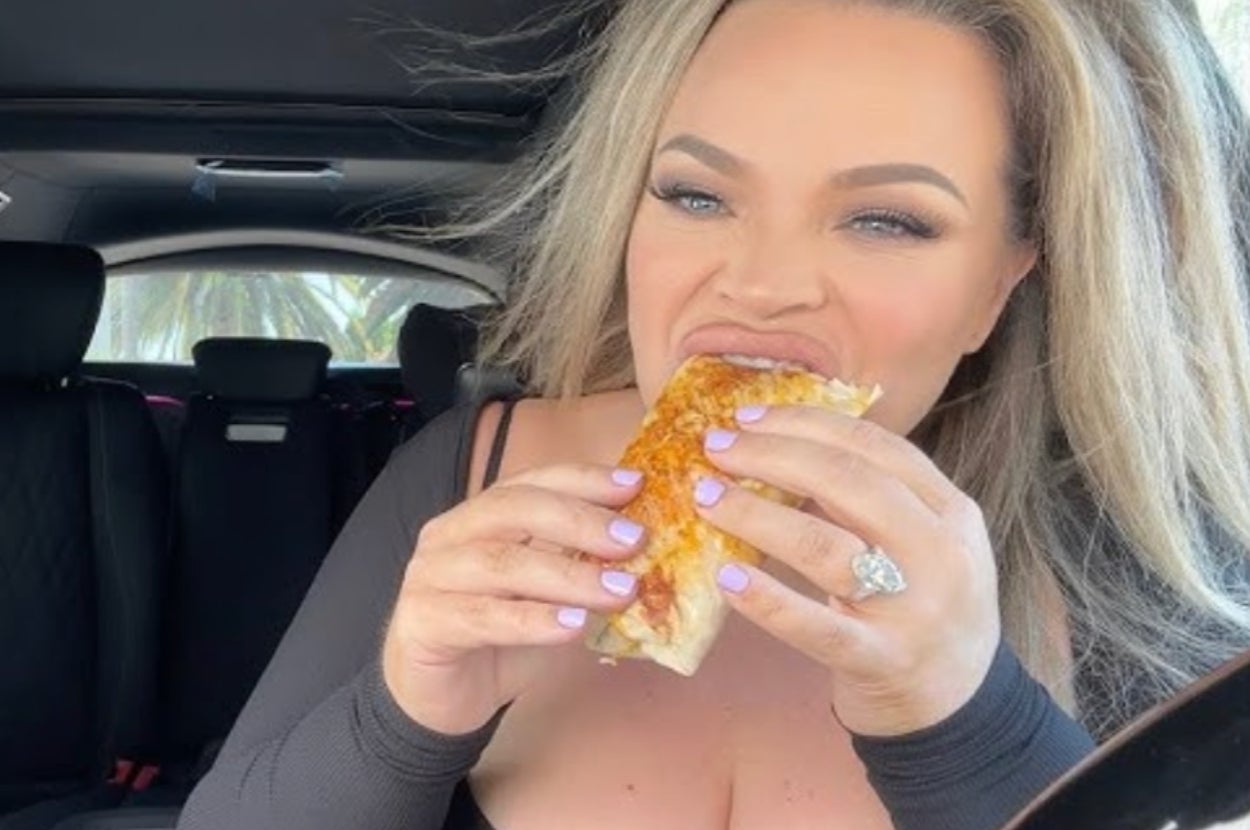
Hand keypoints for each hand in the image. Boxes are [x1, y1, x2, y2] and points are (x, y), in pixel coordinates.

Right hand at [382, 463, 645, 734]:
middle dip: (581, 520)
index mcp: (480, 514)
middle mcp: (449, 534)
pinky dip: (533, 619)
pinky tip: (574, 625)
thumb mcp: (549, 593)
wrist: (440, 698)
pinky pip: (482, 617)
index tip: (636, 485)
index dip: (584, 480)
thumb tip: (648, 548)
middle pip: (514, 509)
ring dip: (568, 575)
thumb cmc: (501, 636)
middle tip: (634, 539)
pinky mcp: (422, 622)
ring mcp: (429, 576)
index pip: (533, 481)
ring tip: (620, 591)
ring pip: (501, 562)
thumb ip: (581, 564)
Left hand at [696, 405, 1000, 736]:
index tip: (747, 417)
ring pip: (827, 546)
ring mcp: (913, 609)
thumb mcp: (921, 541)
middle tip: (715, 448)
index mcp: (951, 511)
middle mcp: (940, 554)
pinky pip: (817, 627)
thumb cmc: (920, 607)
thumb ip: (870, 497)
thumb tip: (776, 443)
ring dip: (756, 514)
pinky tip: (726, 576)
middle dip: (773, 454)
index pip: (876, 446)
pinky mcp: (881, 660)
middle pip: (849, 481)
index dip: (805, 423)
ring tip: (706, 497)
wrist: (958, 705)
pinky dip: (767, 600)